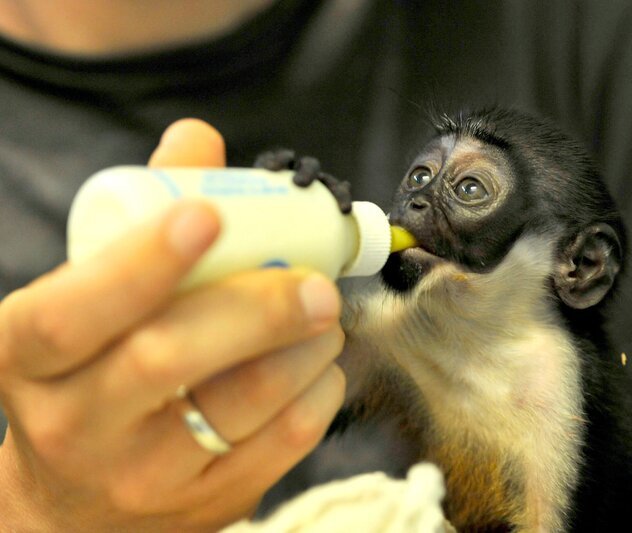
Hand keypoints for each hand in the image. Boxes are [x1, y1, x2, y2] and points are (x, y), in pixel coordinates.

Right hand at [0, 119, 345, 531]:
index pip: (72, 312)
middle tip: (313, 282)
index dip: (142, 263)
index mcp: (28, 355)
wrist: (80, 500)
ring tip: (324, 314)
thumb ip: (141, 218)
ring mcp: (142, 474)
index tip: (209, 216)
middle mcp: (75, 422)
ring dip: (301, 348)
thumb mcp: (87, 300)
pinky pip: (280, 445)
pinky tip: (320, 363)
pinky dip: (317, 393)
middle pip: (165, 357)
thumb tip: (199, 141)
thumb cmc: (92, 373)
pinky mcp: (206, 504)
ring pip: (236, 405)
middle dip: (255, 309)